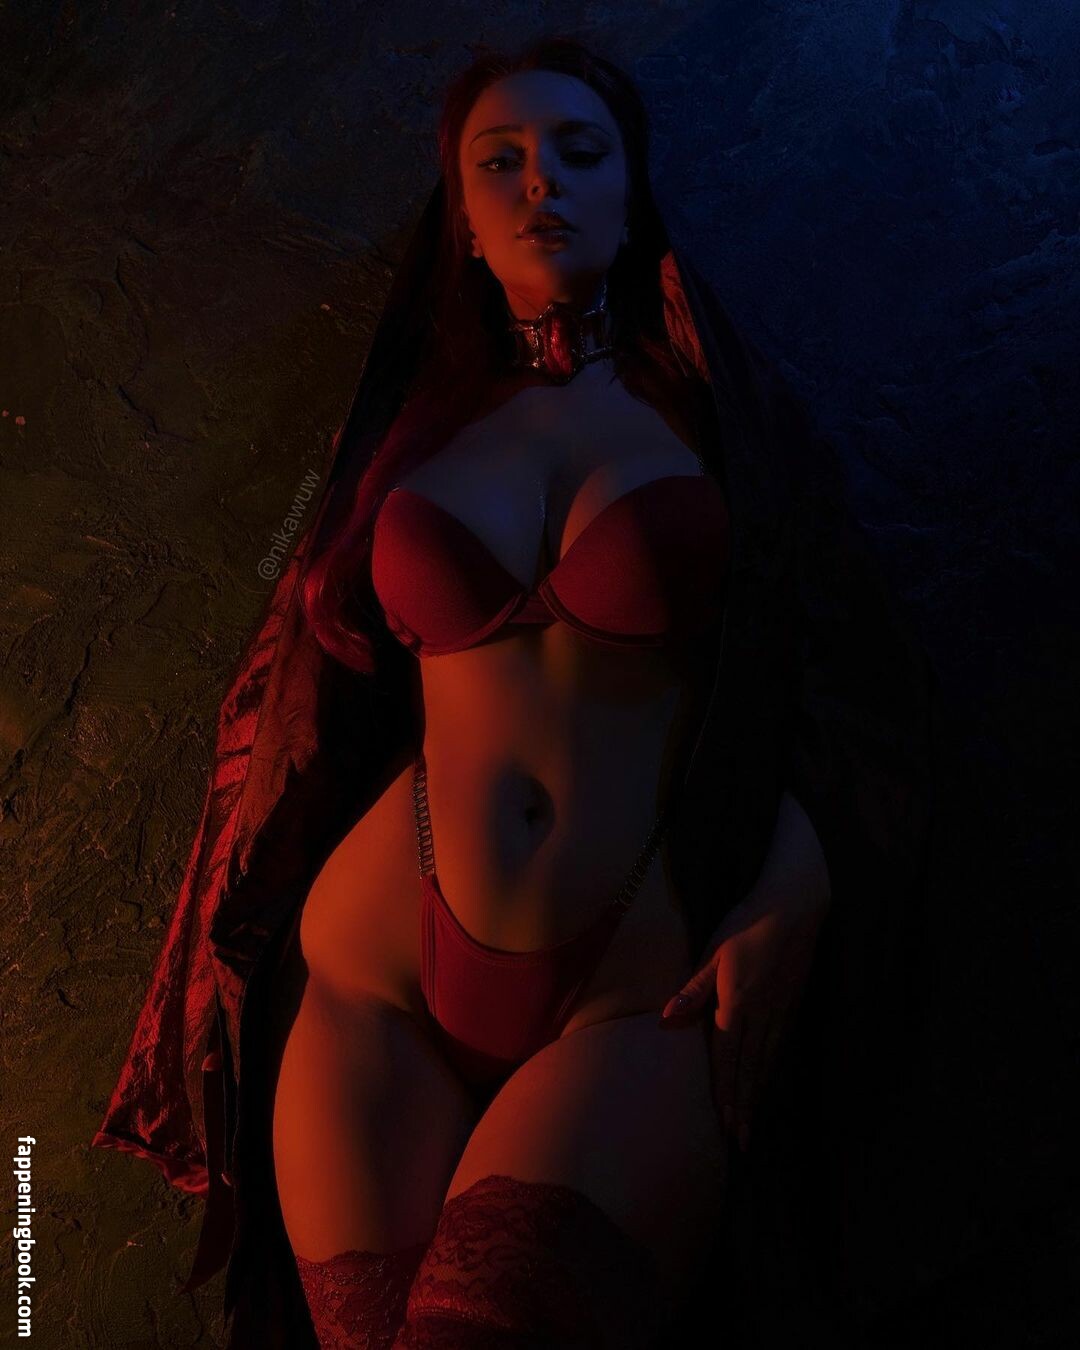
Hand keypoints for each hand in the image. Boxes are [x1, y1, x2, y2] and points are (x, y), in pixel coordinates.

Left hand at [658, 884, 829, 1151]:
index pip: (727, 1058)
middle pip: (750, 1069)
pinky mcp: (792, 1002)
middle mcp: (761, 1014)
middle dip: (743, 1106)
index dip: (725, 1092)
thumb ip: (693, 990)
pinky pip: (779, 1044)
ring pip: (766, 1061)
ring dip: (757, 1093)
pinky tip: (766, 1078)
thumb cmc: (746, 924)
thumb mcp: (713, 952)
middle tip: (742, 1141)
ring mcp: (780, 1010)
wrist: (795, 906)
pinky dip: (770, 1068)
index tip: (725, 1123)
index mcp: (737, 1004)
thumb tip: (666, 1020)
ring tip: (752, 1121)